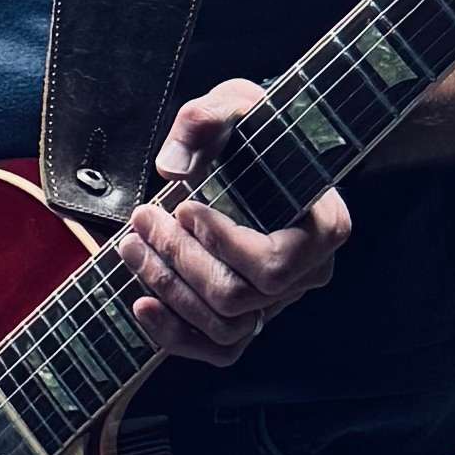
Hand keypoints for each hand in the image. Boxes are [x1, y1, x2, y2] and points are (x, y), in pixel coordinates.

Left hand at [121, 80, 351, 367]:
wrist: (252, 153)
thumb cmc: (251, 131)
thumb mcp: (233, 105)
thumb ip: (204, 120)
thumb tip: (171, 168)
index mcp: (323, 226)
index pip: (274, 264)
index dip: (223, 244)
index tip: (184, 207)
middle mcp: (308, 272)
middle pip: (239, 296)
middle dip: (180, 259)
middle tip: (143, 218)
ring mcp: (279, 300)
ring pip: (225, 325)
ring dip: (168, 289)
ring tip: (131, 247)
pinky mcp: (251, 316)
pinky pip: (219, 349)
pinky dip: (175, 335)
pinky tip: (142, 305)